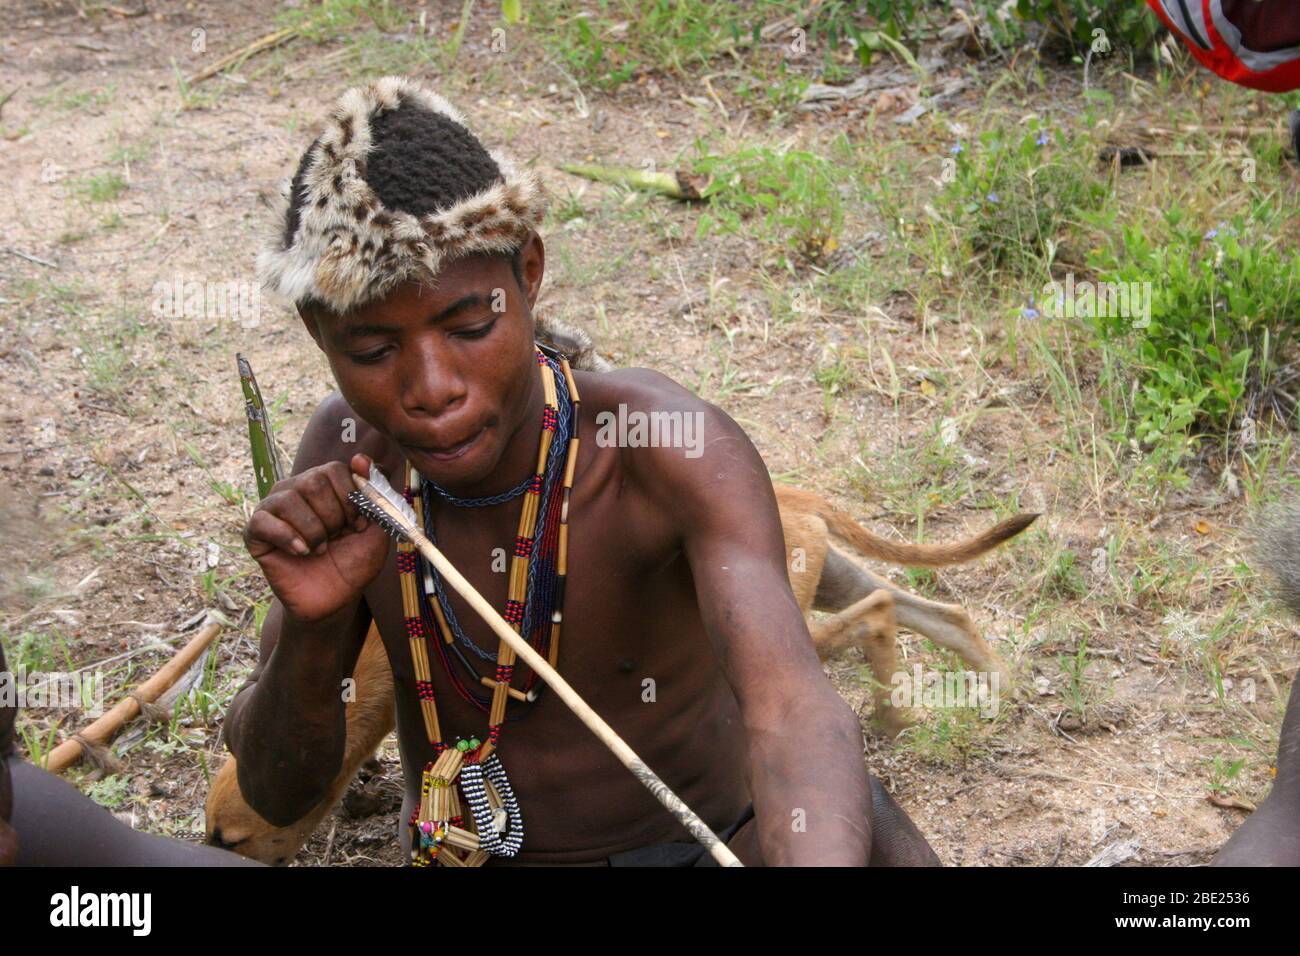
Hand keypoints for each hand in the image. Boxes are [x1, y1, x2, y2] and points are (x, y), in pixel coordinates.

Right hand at [244, 454, 390, 623]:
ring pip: (290, 500)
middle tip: (337, 538)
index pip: (335, 469)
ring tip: (320, 549)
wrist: (334, 600)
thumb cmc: (354, 561)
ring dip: (314, 531)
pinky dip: (288, 538)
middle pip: (313, 481)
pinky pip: (263, 521)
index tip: (359, 524)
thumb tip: (361, 458)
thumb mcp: (377, 527)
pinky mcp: (254, 531)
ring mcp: (273, 508)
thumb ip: (375, 491)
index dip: (351, 499)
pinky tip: (301, 552)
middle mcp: (296, 489)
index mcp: (324, 483)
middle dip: (334, 516)